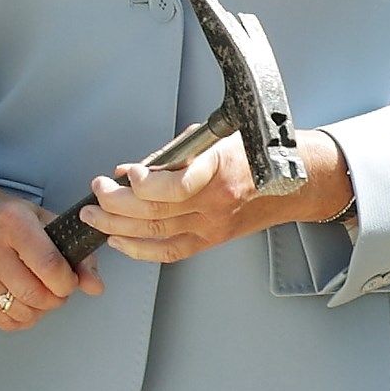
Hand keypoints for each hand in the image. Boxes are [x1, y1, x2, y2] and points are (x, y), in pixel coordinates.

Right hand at [0, 170, 97, 330]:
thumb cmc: (4, 216)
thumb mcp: (44, 222)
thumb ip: (76, 253)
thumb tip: (95, 286)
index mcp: (13, 223)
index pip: (50, 266)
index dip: (68, 282)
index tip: (69, 280)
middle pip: (35, 294)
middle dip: (56, 299)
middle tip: (56, 289)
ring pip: (20, 312)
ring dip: (39, 310)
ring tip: (38, 293)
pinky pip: (2, 321)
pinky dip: (20, 318)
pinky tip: (21, 302)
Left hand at [86, 129, 352, 264]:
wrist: (295, 182)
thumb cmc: (255, 153)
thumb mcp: (214, 139)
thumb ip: (170, 157)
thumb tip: (129, 171)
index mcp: (219, 170)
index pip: (176, 186)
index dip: (144, 183)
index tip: (128, 173)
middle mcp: (216, 202)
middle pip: (154, 211)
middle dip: (114, 203)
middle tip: (96, 191)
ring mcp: (213, 225)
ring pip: (154, 233)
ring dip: (116, 226)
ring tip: (94, 216)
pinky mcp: (211, 240)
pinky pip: (168, 252)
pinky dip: (138, 249)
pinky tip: (118, 240)